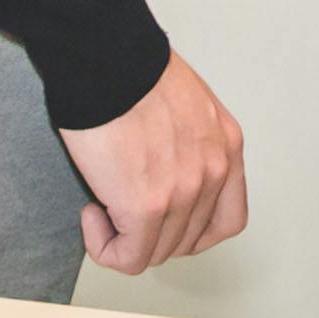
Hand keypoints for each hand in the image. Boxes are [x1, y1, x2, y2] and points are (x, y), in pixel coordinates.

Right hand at [65, 52, 248, 274]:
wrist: (107, 59)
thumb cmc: (131, 68)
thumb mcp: (187, 103)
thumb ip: (189, 141)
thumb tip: (163, 167)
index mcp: (226, 145)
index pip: (226, 219)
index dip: (190, 229)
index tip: (162, 218)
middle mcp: (214, 171)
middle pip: (188, 240)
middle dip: (152, 233)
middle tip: (121, 208)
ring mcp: (184, 192)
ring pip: (158, 252)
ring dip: (125, 238)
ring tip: (102, 205)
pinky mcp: (147, 208)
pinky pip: (129, 258)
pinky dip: (106, 247)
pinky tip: (92, 215)